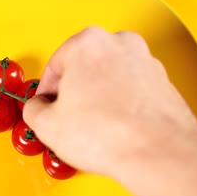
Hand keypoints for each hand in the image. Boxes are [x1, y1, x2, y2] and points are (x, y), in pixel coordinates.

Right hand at [23, 26, 196, 177]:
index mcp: (88, 42)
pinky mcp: (163, 81)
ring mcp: (145, 61)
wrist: (157, 152)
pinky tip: (116, 129)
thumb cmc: (110, 135)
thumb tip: (37, 110)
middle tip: (69, 118)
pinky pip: (132, 91)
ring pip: (110, 78)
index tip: (46, 107)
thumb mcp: (47, 125)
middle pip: (84, 68)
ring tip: (95, 128)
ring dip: (99, 98)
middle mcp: (120, 44)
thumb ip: (33, 110)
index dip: (46, 92)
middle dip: (75, 92)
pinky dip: (123, 106)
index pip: (55, 65)